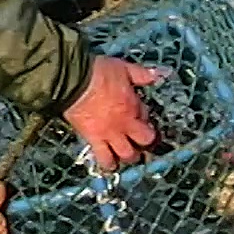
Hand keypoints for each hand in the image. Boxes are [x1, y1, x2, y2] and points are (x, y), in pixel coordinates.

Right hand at [61, 55, 164, 170]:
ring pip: (126, 155)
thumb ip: (141, 74)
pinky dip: (107, 164)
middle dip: (143, 142)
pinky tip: (108, 164)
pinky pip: (103, 159)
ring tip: (124, 154)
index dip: (145, 118)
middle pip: (143, 142)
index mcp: (133, 106)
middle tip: (138, 141)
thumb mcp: (123, 68)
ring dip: (128, 156)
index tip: (139, 115)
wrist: (73, 82)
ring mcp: (110, 134)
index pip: (146, 117)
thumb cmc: (97, 73)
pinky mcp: (93, 140)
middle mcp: (125, 124)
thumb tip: (159, 74)